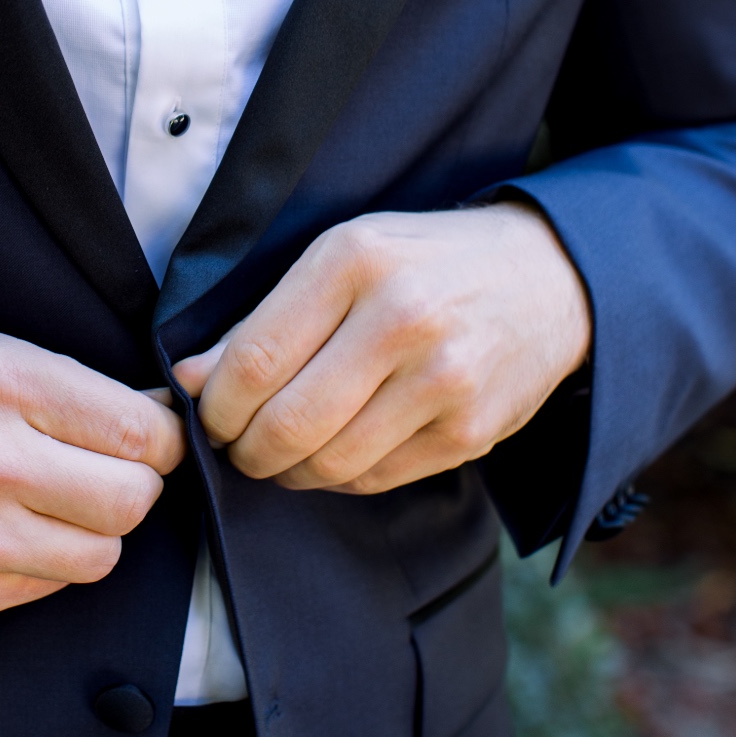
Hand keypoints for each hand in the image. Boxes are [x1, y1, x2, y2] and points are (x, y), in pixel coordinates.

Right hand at [0, 330, 184, 614]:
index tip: (153, 435)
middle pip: (134, 497)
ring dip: (96, 529)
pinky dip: (50, 559)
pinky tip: (15, 527)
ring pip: (105, 553)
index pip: (139, 428)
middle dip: (137, 484)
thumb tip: (160, 414)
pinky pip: (54, 585)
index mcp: (3, 381)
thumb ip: (70, 384)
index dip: (163, 436)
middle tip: (108, 469)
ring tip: (58, 500)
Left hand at [172, 204, 590, 494]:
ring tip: (280, 453)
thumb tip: (187, 379)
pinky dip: (337, 477)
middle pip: (287, 423)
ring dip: (287, 471)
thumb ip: (264, 318)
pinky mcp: (470, 432)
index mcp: (355, 262)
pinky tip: (332, 453)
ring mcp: (444, 380)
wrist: (548, 277)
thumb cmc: (424, 263)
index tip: (207, 415)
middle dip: (244, 450)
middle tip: (236, 446)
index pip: (254, 359)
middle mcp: (402, 319)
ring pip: (328, 463)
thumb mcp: (342, 256)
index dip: (214, 405)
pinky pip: (375, 480)